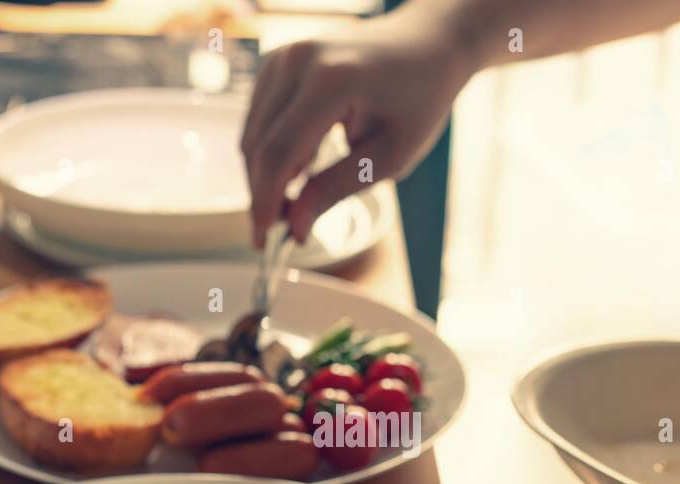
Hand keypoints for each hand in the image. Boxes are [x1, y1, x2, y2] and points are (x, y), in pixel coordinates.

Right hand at [240, 12, 473, 246]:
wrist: (426, 46)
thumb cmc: (418, 101)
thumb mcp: (389, 157)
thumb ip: (336, 189)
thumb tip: (294, 227)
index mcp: (331, 80)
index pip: (280, 152)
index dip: (266, 202)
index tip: (264, 242)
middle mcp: (298, 59)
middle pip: (258, 145)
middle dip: (264, 194)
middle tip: (284, 231)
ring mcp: (283, 55)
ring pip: (253, 134)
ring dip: (266, 176)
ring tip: (298, 203)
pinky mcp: (278, 61)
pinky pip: (259, 119)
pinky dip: (271, 151)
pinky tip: (302, 169)